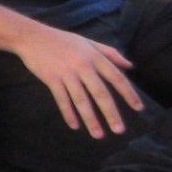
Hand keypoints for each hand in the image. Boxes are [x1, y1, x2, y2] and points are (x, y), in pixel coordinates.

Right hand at [15, 25, 142, 138]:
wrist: (32, 37)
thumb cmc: (62, 40)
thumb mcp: (88, 42)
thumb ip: (110, 53)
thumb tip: (130, 66)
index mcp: (95, 57)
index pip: (116, 78)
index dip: (129, 94)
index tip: (138, 108)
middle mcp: (83, 66)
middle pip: (100, 93)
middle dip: (111, 113)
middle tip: (119, 130)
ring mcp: (66, 73)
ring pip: (81, 100)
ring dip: (90, 119)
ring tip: (99, 135)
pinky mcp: (51, 79)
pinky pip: (62, 100)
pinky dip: (68, 113)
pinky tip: (74, 126)